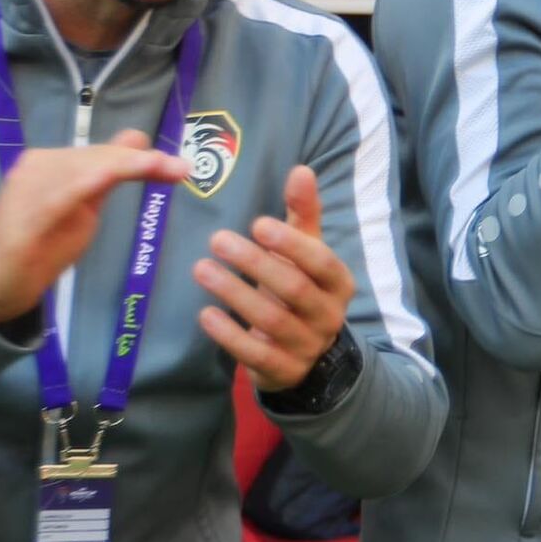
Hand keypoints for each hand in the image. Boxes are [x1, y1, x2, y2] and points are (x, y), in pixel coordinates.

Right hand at [0, 131, 189, 324]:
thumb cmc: (41, 243)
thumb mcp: (83, 204)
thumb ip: (107, 172)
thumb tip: (138, 138)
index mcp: (52, 162)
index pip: (102, 153)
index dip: (140, 155)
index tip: (180, 165)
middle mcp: (37, 166)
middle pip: (95, 157)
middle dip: (139, 161)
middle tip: (181, 168)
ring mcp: (26, 189)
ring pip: (80, 169)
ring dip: (122, 165)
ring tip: (158, 167)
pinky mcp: (20, 218)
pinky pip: (54, 196)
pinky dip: (82, 184)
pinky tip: (106, 178)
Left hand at [194, 165, 354, 391]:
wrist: (309, 354)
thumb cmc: (302, 288)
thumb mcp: (307, 252)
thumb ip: (303, 214)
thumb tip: (301, 169)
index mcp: (339, 283)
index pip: (320, 262)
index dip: (291, 244)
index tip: (257, 223)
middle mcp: (329, 315)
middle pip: (294, 289)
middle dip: (255, 264)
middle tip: (217, 240)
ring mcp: (307, 346)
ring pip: (272, 320)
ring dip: (234, 293)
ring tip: (201, 269)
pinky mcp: (283, 371)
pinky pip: (255, 354)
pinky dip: (229, 335)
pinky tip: (205, 314)